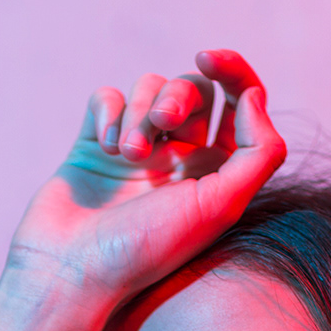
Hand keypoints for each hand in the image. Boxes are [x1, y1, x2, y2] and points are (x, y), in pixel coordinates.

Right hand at [3, 50, 286, 313]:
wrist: (72, 271)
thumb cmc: (148, 247)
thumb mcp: (221, 206)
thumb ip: (258, 151)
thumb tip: (256, 97)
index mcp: (217, 174)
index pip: (240, 104)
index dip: (234, 70)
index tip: (210, 59)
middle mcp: (179, 159)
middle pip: (194, 91)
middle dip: (179, 96)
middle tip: (164, 124)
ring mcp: (135, 150)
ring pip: (148, 89)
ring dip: (140, 110)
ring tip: (128, 154)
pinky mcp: (94, 144)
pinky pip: (107, 98)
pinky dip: (108, 112)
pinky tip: (104, 146)